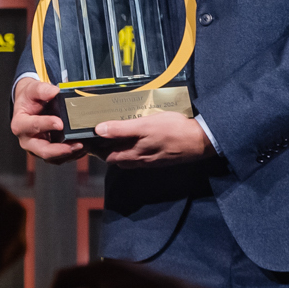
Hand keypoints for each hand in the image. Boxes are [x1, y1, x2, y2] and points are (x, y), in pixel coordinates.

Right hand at [12, 76, 88, 163]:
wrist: (29, 105)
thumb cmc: (29, 99)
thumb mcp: (33, 89)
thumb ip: (42, 90)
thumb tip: (54, 92)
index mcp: (20, 124)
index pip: (32, 126)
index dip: (46, 125)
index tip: (60, 123)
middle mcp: (27, 139)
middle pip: (42, 150)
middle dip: (60, 149)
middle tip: (75, 144)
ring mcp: (36, 148)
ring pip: (52, 157)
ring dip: (68, 154)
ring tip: (82, 146)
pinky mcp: (46, 151)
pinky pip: (58, 158)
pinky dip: (70, 155)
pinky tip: (81, 149)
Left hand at [95, 111, 209, 166]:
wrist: (200, 141)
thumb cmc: (172, 131)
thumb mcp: (144, 126)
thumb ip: (121, 129)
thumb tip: (99, 130)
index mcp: (132, 155)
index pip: (106, 156)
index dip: (95, 148)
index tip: (88, 137)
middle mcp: (139, 161)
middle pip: (116, 157)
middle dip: (105, 148)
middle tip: (100, 132)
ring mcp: (149, 160)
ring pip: (128, 157)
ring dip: (119, 148)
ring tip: (115, 133)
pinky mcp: (158, 157)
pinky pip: (140, 155)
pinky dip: (133, 147)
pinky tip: (136, 137)